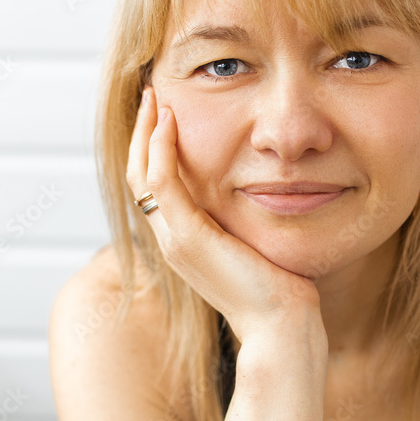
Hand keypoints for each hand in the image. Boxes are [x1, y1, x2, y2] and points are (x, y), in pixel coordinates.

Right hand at [126, 84, 326, 346]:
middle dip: (143, 132)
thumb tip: (269, 190)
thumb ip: (248, 218)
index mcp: (185, 240)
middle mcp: (171, 240)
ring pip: (141, 175)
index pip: (154, 185)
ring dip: (146, 132)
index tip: (166, 113)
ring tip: (156, 97)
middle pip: (138, 175)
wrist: (282, 326)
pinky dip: (160, 149)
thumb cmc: (281, 289)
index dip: (153, 148)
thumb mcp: (257, 243)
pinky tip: (171, 121)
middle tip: (152, 94)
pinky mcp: (187, 238)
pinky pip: (161, 183)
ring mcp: (174, 240)